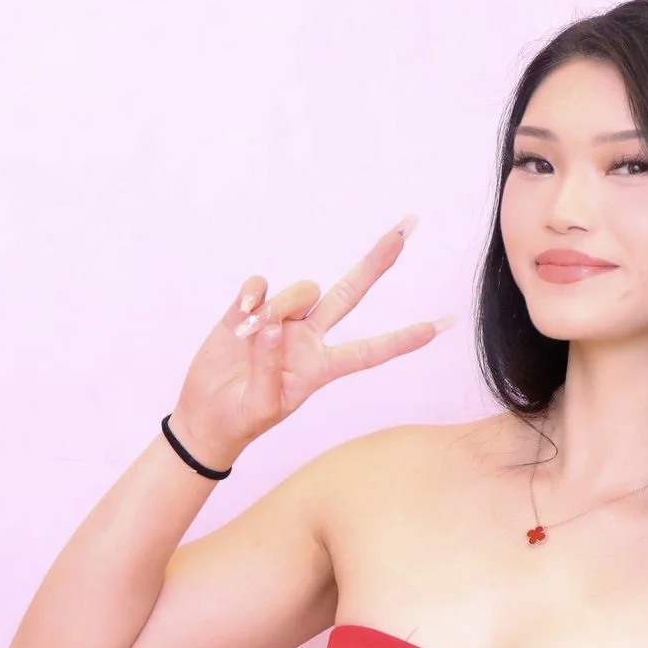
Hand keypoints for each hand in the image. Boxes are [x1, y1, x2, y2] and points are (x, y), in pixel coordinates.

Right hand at [168, 216, 453, 470]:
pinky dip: (252, 296)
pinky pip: (260, 286)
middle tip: (407, 229)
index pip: (370, 352)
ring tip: (249, 337)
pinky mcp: (250, 309)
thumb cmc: (242, 418)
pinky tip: (240, 314)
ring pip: (300, 291)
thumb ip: (270, 367)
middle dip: (378, 261)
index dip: (403, 341)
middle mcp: (309, 338)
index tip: (442, 327)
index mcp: (322, 367)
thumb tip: (274, 324)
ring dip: (280, 307)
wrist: (206, 415)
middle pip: (351, 292)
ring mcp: (282, 319)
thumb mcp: (261, 406)